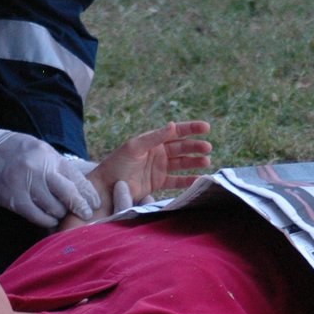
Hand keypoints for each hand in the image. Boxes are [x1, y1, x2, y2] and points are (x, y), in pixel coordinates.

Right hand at [0, 126, 99, 228]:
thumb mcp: (39, 150)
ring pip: (53, 208)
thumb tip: (78, 185)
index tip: (95, 204)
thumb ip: (56, 166)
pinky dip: (46, 221)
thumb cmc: (13, 150)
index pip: (77, 178)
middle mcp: (40, 169)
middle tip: (87, 217)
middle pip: (69, 195)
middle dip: (81, 208)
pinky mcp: (13, 199)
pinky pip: (37, 216)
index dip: (89, 194)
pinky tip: (48, 220)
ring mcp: (26, 184)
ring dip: (60, 215)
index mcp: (49, 156)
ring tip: (60, 215)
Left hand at [57, 121, 212, 227]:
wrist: (106, 187)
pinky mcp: (158, 182)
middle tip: (208, 148)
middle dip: (196, 147)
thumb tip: (173, 125)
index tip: (206, 127)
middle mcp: (158, 153)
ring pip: (182, 163)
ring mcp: (159, 168)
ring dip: (194, 162)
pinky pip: (176, 181)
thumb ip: (154, 137)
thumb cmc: (117, 163)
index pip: (175, 132)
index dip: (191, 129)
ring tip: (207, 162)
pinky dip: (187, 180)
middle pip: (181, 148)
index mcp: (152, 140)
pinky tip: (199, 179)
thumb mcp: (134, 147)